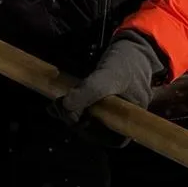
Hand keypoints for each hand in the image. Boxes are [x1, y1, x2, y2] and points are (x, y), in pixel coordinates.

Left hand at [50, 32, 166, 137]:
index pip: (114, 140)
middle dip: (75, 121)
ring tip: (57, 104)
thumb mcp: (108, 75)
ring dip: (70, 114)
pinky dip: (69, 108)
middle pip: (97, 131)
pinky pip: (84, 110)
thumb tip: (65, 106)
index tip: (80, 121)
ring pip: (88, 121)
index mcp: (130, 119)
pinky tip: (56, 104)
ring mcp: (110, 111)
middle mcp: (121, 119)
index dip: (94, 135)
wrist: (131, 46)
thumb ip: (90, 90)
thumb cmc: (126, 62)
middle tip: (60, 107)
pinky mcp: (100, 102)